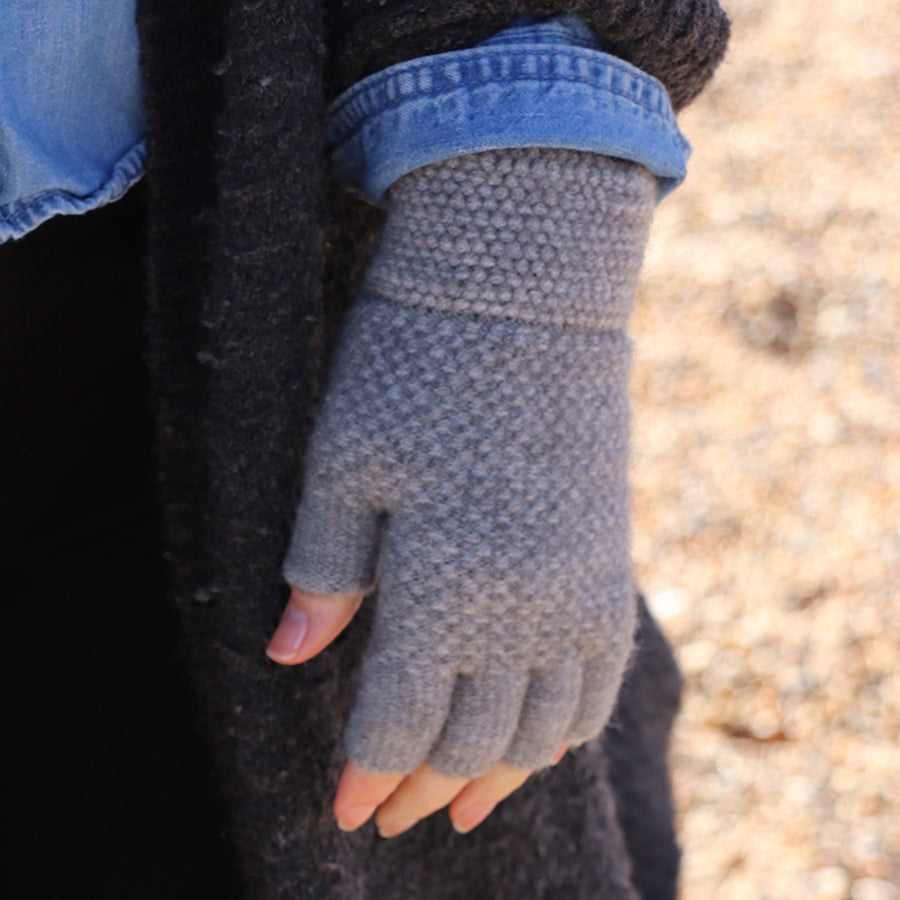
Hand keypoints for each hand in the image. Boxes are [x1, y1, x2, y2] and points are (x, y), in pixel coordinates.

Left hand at [272, 149, 653, 837]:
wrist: (525, 293)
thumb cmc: (413, 367)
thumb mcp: (342, 463)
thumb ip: (323, 571)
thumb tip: (286, 656)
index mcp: (443, 587)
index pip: (398, 724)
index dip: (366, 777)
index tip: (343, 812)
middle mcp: (525, 609)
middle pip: (471, 743)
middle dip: (422, 789)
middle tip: (389, 814)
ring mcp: (580, 592)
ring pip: (543, 732)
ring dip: (496, 779)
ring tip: (458, 806)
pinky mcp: (610, 568)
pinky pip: (598, 684)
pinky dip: (564, 732)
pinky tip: (539, 746)